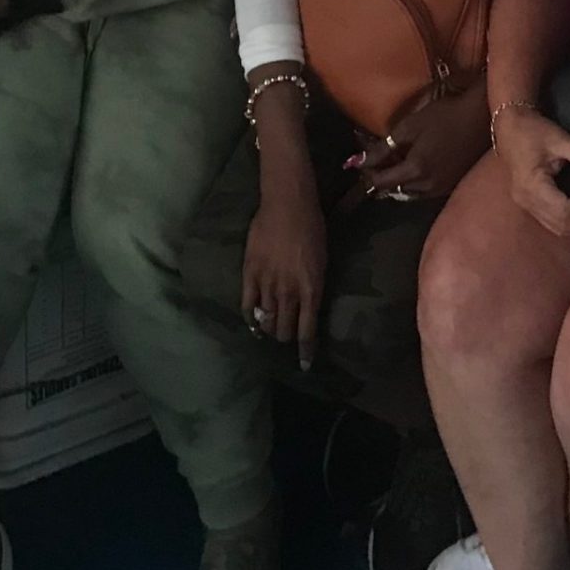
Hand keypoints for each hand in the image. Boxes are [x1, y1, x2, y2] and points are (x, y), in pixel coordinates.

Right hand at [242, 182, 326, 370]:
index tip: (304, 364)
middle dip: (287, 338)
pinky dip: (250, 318)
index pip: (307, 331)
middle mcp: (289, 292)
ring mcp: (267, 284)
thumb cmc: (312, 229)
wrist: (288, 205)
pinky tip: (253, 323)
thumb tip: (308, 306)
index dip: (305, 351)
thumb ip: (313, 287)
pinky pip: (248, 304)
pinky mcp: (250, 274)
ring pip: (267, 320)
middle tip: (287, 337)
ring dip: (270, 329)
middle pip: (285, 330)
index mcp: (311, 290)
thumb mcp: (322, 262)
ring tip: (271, 330)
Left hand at [353, 88, 490, 203]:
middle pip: (395, 191)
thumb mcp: (409, 127)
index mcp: (415, 171)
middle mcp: (427, 186)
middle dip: (383, 179)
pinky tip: (416, 167)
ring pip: (410, 194)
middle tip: (378, 161)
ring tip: (396, 164)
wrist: (481, 118)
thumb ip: (383, 148)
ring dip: (399, 183)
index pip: (381, 182)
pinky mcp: (452, 186)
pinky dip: (415, 183)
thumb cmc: (444, 116)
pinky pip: (425, 191)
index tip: (362, 162)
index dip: (368, 173)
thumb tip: (358, 162)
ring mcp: (442, 189)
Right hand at [496, 104, 569, 237]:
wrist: (508, 126)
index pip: (564, 211)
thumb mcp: (557, 138)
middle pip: (562, 225)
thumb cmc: (530, 130)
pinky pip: (552, 222)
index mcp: (532, 186)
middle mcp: (527, 201)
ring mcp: (526, 205)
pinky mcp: (529, 203)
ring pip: (557, 228)